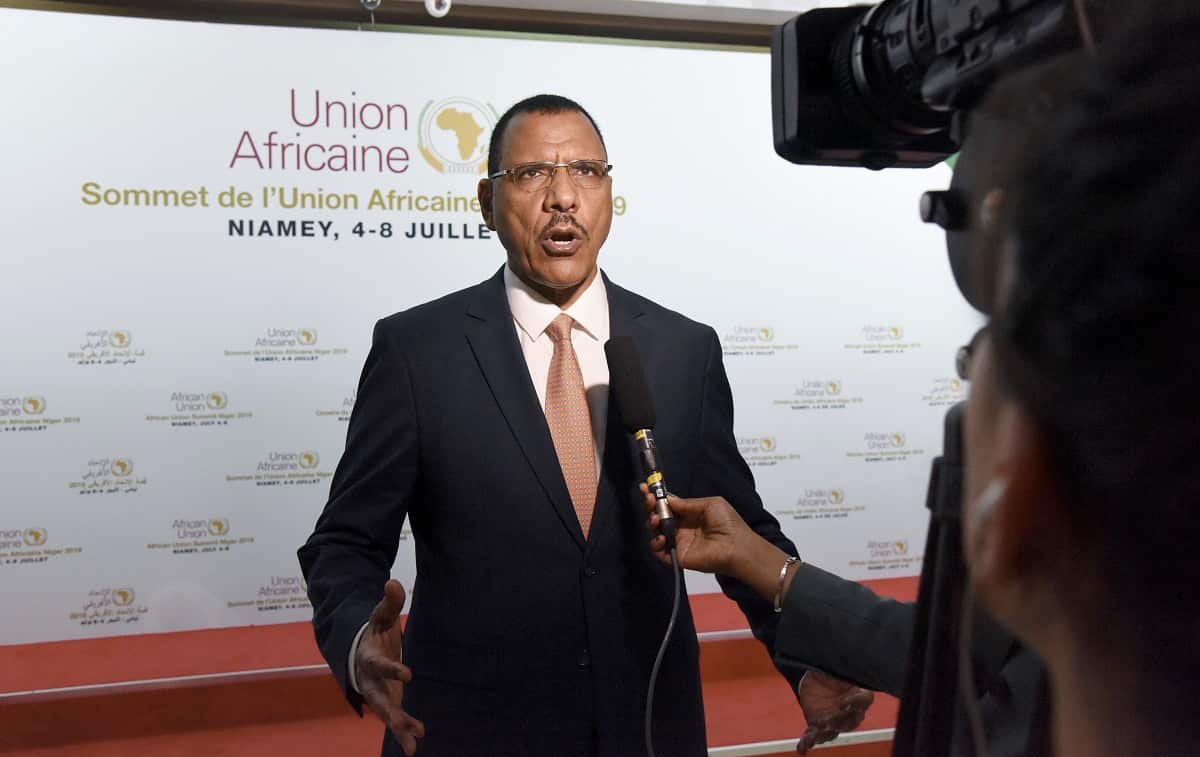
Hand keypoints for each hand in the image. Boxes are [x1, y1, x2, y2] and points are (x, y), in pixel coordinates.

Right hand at [355, 579, 425, 754]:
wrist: (361, 650)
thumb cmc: (375, 631)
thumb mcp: (381, 615)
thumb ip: (389, 602)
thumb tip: (392, 582)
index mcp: (368, 658)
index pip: (379, 665)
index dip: (392, 669)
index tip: (409, 675)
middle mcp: (370, 681)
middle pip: (378, 698)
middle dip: (389, 712)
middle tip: (400, 723)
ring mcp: (377, 694)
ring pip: (385, 714)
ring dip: (398, 728)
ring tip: (413, 745)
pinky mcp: (388, 702)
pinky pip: (394, 719)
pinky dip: (404, 731)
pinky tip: (417, 742)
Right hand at [642, 485, 748, 573]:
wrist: (736, 547)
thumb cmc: (727, 523)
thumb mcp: (711, 504)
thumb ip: (688, 503)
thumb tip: (668, 500)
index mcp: (689, 515)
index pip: (667, 505)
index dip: (656, 498)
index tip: (645, 488)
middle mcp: (681, 528)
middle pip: (658, 518)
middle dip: (650, 508)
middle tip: (649, 500)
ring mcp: (678, 542)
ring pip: (656, 533)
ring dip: (651, 524)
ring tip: (655, 519)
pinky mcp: (678, 557)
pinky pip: (660, 552)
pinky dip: (655, 545)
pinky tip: (661, 537)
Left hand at [795, 671, 873, 753]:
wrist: (813, 673)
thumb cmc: (832, 670)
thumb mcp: (840, 666)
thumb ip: (845, 668)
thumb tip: (848, 666)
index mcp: (858, 695)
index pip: (864, 701)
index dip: (856, 702)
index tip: (844, 702)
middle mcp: (849, 712)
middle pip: (848, 721)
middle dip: (838, 721)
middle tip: (829, 720)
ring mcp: (832, 720)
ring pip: (832, 731)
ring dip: (825, 732)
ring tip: (818, 730)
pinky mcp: (816, 724)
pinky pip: (813, 735)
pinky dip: (807, 742)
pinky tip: (802, 749)